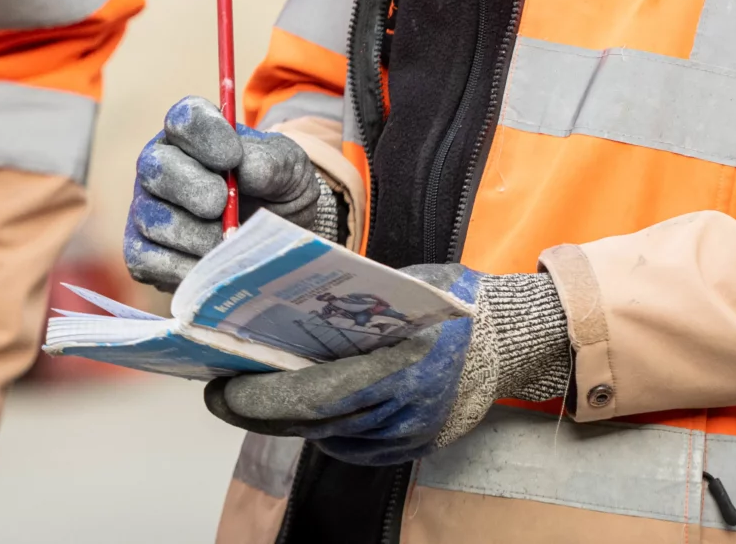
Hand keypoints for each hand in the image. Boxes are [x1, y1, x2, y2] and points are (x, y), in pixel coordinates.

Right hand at [123, 96, 337, 290]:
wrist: (276, 238)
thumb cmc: (277, 191)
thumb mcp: (289, 168)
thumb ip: (271, 161)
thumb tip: (243, 170)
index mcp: (195, 133)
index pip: (185, 119)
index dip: (204, 135)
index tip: (232, 157)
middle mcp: (162, 165)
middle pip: (155, 167)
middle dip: (190, 186)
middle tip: (220, 204)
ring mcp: (148, 209)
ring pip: (150, 218)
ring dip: (192, 233)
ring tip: (226, 241)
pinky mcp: (144, 253)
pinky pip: (145, 260)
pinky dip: (180, 267)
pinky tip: (210, 266)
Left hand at [201, 267, 573, 465]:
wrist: (514, 338)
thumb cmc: (454, 300)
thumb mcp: (404, 287)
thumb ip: (353, 305)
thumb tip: (288, 308)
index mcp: (401, 366)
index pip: (313, 394)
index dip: (261, 397)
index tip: (222, 386)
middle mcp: (404, 410)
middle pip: (314, 423)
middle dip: (260, 410)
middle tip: (222, 393)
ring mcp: (410, 434)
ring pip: (330, 438)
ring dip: (290, 420)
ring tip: (255, 396)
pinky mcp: (413, 447)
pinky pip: (355, 447)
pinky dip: (325, 430)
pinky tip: (305, 410)